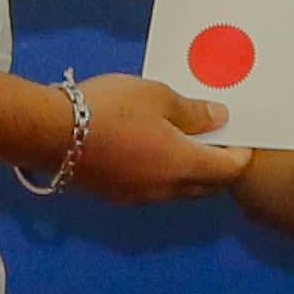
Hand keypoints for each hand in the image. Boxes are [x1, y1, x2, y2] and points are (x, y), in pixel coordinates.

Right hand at [69, 73, 252, 202]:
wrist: (51, 133)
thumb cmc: (109, 109)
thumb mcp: (157, 96)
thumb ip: (193, 112)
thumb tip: (220, 119)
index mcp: (183, 164)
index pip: (229, 170)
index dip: (241, 154)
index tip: (240, 134)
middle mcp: (167, 189)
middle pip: (208, 186)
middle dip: (219, 165)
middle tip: (216, 137)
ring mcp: (141, 197)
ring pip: (181, 190)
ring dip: (192, 172)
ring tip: (185, 141)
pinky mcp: (118, 196)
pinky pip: (156, 190)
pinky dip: (166, 175)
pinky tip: (152, 151)